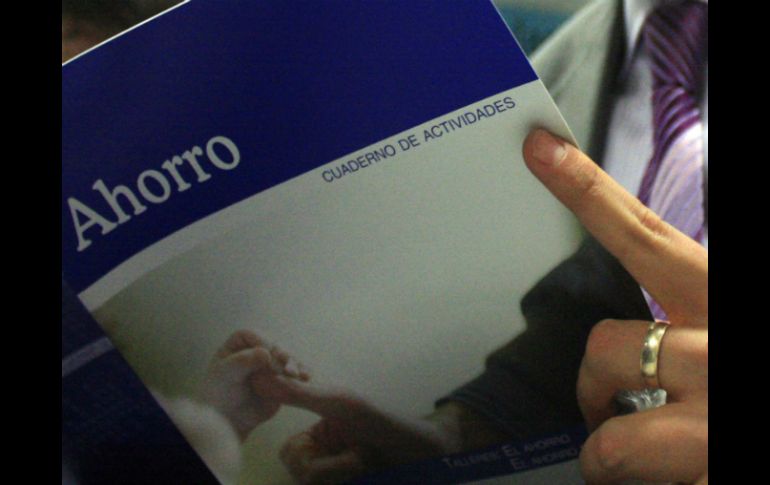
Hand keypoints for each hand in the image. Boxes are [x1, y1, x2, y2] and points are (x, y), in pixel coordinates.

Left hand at [197, 329, 309, 440]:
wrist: (230, 419)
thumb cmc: (220, 394)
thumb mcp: (226, 376)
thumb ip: (243, 362)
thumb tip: (265, 353)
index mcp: (238, 343)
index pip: (253, 335)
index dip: (262, 343)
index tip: (269, 357)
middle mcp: (256, 348)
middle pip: (274, 344)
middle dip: (284, 355)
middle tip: (288, 370)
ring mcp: (270, 362)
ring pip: (287, 356)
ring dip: (294, 364)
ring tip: (298, 376)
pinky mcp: (281, 376)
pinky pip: (293, 370)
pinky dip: (300, 373)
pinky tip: (306, 378)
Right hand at [268, 379, 460, 483]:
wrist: (430, 454)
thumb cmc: (387, 422)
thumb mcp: (342, 403)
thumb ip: (301, 393)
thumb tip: (261, 376)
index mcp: (317, 432)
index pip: (289, 455)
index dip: (304, 456)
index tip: (337, 445)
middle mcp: (326, 458)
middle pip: (301, 477)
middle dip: (329, 467)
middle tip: (357, 455)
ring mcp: (338, 476)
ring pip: (315, 484)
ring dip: (344, 474)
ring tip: (367, 462)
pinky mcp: (346, 483)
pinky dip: (349, 479)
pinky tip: (368, 472)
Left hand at [522, 129, 706, 483]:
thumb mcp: (730, 322)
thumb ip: (697, 311)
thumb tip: (652, 324)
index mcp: (726, 302)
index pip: (645, 238)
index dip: (587, 191)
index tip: (540, 148)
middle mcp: (721, 355)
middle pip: (605, 349)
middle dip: (592, 385)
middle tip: (607, 406)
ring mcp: (715, 427)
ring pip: (611, 441)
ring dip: (608, 455)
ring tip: (644, 461)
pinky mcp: (707, 475)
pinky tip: (679, 479)